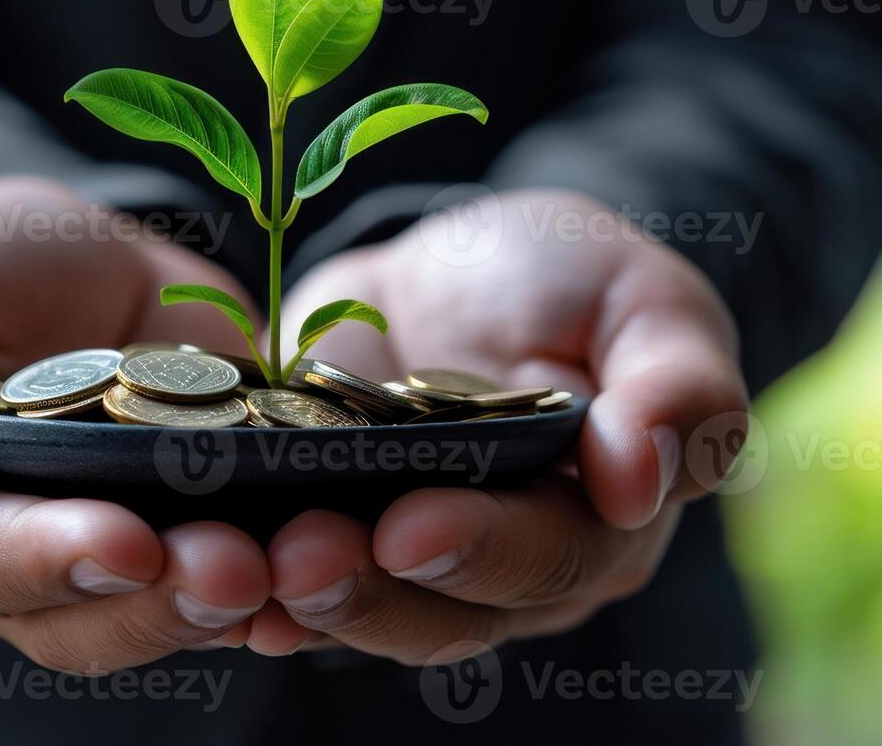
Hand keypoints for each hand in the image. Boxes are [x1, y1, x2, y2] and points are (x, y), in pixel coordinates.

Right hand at [0, 177, 269, 671]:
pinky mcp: (200, 523)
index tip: (123, 542)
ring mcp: (119, 545)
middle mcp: (22, 558)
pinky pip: (242, 580)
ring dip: (230, 602)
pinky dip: (288, 586)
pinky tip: (333, 566)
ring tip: (295, 566)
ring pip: (164, 615)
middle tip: (236, 570)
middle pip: (79, 619)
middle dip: (159, 601)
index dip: (44, 559)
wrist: (79, 250)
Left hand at [246, 190, 748, 662]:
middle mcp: (506, 566)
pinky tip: (204, 574)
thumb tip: (642, 478)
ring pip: (363, 609)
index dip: (483, 549)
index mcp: (599, 521)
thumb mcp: (646, 303)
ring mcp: (413, 556)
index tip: (411, 526)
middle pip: (445, 611)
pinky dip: (250, 581)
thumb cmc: (575, 283)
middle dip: (369, 589)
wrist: (466, 269)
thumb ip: (677, 386)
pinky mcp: (336, 530)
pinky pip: (294, 578)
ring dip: (301, 597)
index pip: (550, 558)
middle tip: (301, 558)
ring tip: (242, 567)